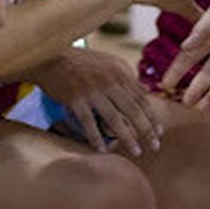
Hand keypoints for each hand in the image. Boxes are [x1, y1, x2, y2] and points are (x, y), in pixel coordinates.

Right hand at [31, 48, 163, 157]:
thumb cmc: (81, 62)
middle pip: (132, 109)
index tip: (159, 131)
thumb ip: (126, 76)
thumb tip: (146, 91)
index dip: (152, 116)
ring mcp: (92, 89)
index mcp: (119, 71)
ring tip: (136, 152)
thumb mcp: (108, 63)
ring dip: (127, 137)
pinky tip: (103, 150)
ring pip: (114, 118)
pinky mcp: (75, 98)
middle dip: (146, 130)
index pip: (141, 97)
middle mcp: (109, 80)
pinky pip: (89, 122)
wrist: (50, 56)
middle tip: (154, 146)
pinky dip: (96, 137)